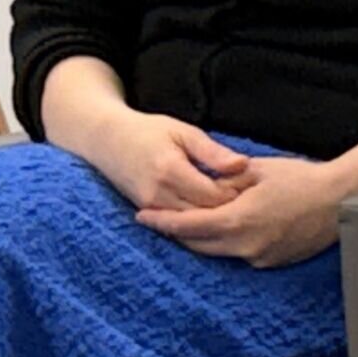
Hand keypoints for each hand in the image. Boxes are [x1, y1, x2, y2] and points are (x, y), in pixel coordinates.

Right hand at [86, 111, 257, 213]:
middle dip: (228, 209)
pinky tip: (210, 211)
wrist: (106, 140)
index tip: (251, 186)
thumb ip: (212, 152)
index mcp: (171, 171)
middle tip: (247, 200)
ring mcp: (149, 207)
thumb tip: (243, 164)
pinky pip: (176, 225)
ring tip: (232, 206)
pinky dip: (195, 220)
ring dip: (212, 218)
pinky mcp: (145, 213)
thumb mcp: (184, 132)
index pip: (215, 196)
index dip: (237, 194)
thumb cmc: (149, 131)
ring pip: (191, 225)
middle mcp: (158, 194)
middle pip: (205, 215)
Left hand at [139, 155, 347, 267]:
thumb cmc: (302, 179)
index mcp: (237, 220)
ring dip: (202, 239)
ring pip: (218, 252)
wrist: (342, 200)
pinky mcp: (272, 261)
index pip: (187, 225)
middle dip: (178, 232)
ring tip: (192, 224)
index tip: (143, 217)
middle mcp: (244, 245)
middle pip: (197, 244)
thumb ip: (225, 180)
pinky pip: (240, 254)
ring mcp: (259, 257)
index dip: (162, 222)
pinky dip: (229, 243)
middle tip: (161, 220)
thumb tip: (202, 183)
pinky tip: (229, 229)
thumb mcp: (257, 170)